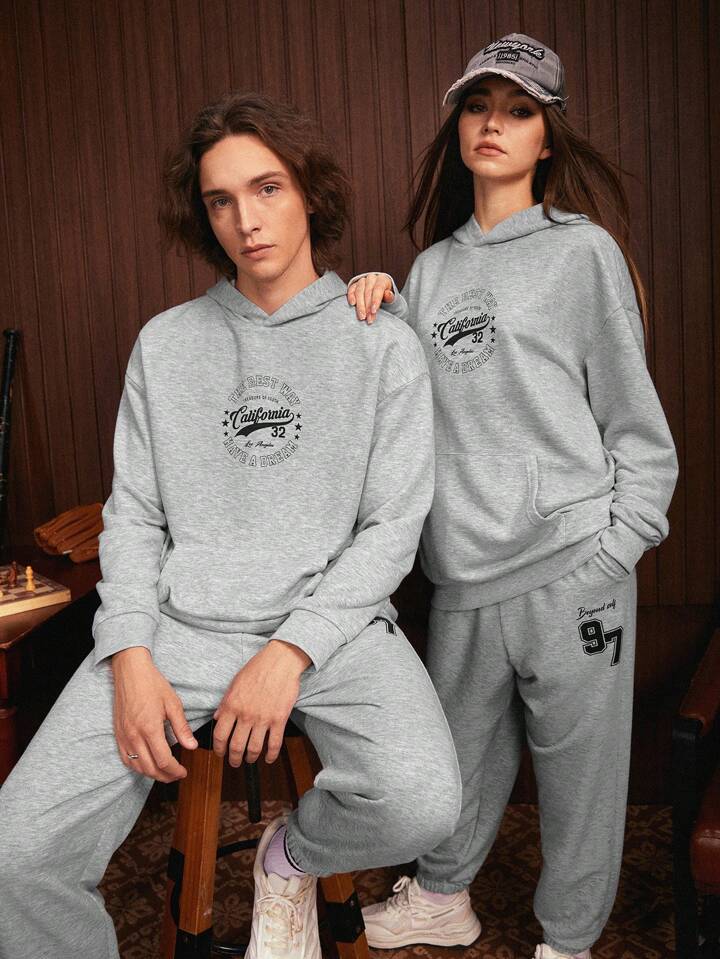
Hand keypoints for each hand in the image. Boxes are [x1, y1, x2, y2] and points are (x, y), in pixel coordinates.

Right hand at [112, 646, 196, 781]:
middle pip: (150, 768)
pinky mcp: (118, 734)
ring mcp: (124, 736)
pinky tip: (147, 765)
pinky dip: (137, 767)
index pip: (163, 761)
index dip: (175, 771)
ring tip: (165, 773)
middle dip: (165, 776)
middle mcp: (134, 736)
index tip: (184, 772)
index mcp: (150, 728)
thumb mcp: (173, 703)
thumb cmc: (152, 684)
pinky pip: (126, 759)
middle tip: (177, 776)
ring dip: (152, 774)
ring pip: (137, 767)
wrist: (130, 672)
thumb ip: (182, 728)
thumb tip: (192, 747)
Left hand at [212, 639, 311, 765]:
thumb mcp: (235, 683)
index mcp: (232, 705)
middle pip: (235, 746)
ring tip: (250, 760)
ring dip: (250, 758)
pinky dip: (271, 755)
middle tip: (234, 762)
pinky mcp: (279, 719)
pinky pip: (274, 743)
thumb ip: (225, 703)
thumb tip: (217, 718)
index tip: (221, 753)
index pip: (220, 735)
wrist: (280, 661)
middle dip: (233, 759)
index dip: (219, 749)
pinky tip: (269, 758)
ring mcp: (263, 718)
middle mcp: (245, 714)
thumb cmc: (257, 668)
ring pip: (254, 748)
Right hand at [348, 273, 393, 322]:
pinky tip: (352, 304)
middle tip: (368, 319)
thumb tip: (388, 294)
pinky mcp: (354, 285)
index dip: (375, 300)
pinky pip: (351, 289)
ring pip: (359, 291)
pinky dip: (351, 296)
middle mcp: (371, 278)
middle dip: (367, 307)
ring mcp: (362, 281)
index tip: (373, 311)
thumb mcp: (390, 297)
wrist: (378, 292)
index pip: (378, 288)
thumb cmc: (385, 296)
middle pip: (368, 292)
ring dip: (360, 305)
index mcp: (382, 279)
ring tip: (362, 316)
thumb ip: (389, 297)